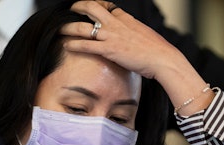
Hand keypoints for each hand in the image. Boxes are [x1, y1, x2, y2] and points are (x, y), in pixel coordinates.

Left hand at [61, 0, 213, 115]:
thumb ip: (135, 34)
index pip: (108, 6)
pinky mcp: (108, 50)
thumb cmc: (158, 51)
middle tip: (72, 9)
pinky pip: (85, 45)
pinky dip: (73, 45)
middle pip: (92, 8)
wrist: (163, 59)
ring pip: (83, 26)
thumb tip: (133, 39)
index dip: (97, 5)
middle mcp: (117, 24)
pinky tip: (66, 46)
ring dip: (69, 27)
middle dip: (79, 6)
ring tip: (60, 29)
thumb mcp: (146, 36)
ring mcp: (111, 36)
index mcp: (127, 19)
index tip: (91, 7)